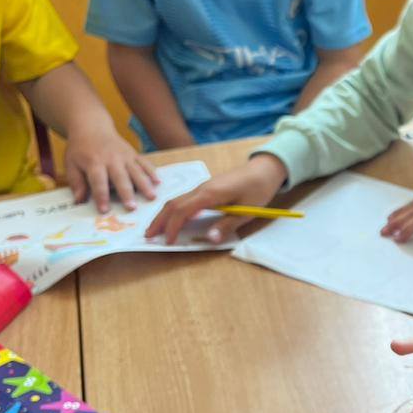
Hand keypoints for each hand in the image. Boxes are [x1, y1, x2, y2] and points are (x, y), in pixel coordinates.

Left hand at [63, 124, 157, 213]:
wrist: (92, 127)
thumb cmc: (80, 149)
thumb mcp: (71, 164)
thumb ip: (76, 183)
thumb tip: (79, 201)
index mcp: (94, 162)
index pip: (98, 181)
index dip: (101, 196)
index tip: (105, 210)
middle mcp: (111, 159)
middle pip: (120, 177)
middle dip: (127, 193)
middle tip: (132, 208)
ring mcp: (125, 155)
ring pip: (136, 171)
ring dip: (144, 185)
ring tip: (152, 197)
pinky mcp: (133, 153)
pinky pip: (144, 163)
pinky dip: (152, 172)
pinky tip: (158, 182)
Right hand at [145, 154, 287, 244]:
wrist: (264, 170)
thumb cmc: (258, 189)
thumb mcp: (247, 211)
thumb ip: (227, 225)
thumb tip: (208, 239)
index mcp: (210, 194)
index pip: (182, 210)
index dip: (172, 227)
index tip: (167, 242)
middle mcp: (202, 188)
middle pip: (173, 204)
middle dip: (159, 221)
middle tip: (148, 236)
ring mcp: (203, 186)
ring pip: (177, 200)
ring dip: (165, 215)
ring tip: (156, 230)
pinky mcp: (207, 188)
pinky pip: (185, 199)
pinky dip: (174, 210)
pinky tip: (173, 219)